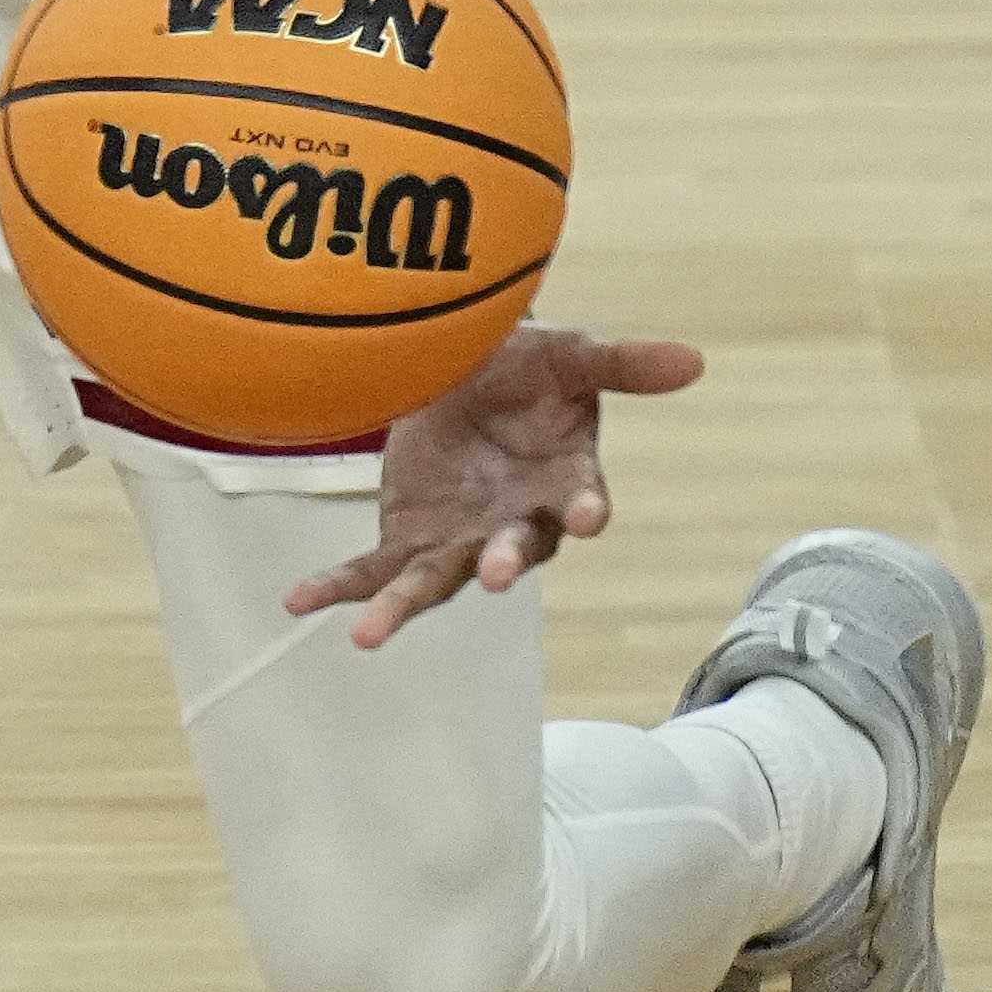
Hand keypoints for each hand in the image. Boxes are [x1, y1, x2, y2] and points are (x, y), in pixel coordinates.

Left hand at [285, 322, 706, 648]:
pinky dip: (337, 586)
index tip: (587, 516)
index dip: (584, 509)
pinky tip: (296, 601)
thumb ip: (622, 364)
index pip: (580, 502)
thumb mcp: (569, 355)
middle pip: (509, 552)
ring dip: (402, 609)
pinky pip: (371, 570)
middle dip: (502, 562)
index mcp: (562, 484)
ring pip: (433, 582)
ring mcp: (459, 539)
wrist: (462, 369)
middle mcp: (514, 525)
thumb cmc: (527, 369)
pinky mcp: (409, 539)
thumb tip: (695, 360)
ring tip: (367, 636)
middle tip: (496, 575)